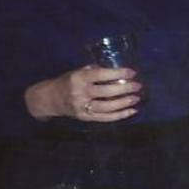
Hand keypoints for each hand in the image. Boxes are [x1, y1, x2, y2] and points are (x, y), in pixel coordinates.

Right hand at [25, 65, 141, 122]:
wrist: (50, 99)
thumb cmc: (68, 81)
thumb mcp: (78, 71)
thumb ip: (95, 71)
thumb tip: (116, 70)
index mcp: (79, 78)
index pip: (101, 75)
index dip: (118, 73)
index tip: (132, 72)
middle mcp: (80, 93)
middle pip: (106, 92)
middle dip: (125, 89)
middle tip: (138, 86)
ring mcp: (82, 107)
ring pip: (107, 107)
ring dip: (124, 103)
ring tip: (136, 98)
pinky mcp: (85, 118)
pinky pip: (105, 118)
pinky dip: (119, 115)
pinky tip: (131, 111)